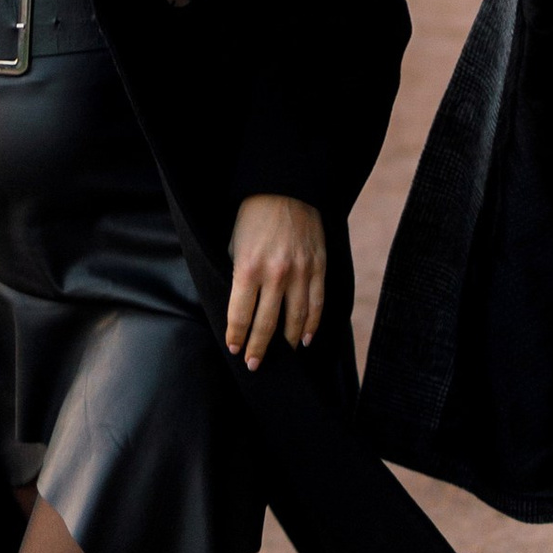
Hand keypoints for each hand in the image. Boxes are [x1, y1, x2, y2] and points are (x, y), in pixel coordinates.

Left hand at [224, 194, 326, 366]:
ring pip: (295, 319)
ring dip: (286, 342)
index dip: (236, 336)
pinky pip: (316, 303)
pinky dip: (311, 324)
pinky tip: (305, 338)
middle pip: (266, 324)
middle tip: (253, 364)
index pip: (240, 315)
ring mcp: (300, 271)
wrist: (285, 187)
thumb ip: (239, 276)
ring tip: (281, 357)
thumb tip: (241, 308)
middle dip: (258, 348)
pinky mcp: (318, 266)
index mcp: (248, 268)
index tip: (234, 348)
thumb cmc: (252, 217)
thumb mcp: (234, 245)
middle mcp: (275, 274)